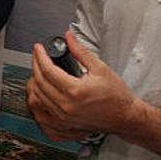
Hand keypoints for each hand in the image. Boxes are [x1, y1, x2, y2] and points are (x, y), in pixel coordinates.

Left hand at [27, 30, 141, 139]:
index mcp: (75, 91)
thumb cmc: (117, 96)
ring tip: (38, 70)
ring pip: (37, 97)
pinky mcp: (64, 123)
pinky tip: (40, 90)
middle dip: (35, 65)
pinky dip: (37, 99)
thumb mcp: (100, 68)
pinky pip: (42, 111)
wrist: (126, 117)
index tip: (39, 48)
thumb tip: (70, 37)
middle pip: (39, 82)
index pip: (47, 70)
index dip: (40, 56)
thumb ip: (81, 51)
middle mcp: (66, 105)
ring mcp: (63, 117)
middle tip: (38, 56)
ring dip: (34, 82)